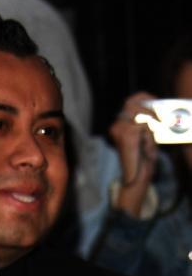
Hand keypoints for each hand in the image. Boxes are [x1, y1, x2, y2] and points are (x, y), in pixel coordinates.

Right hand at [108, 91, 158, 216]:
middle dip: (149, 110)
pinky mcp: (127, 136)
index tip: (156, 102)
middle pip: (134, 103)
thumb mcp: (146, 135)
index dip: (145, 98)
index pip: (131, 100)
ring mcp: (120, 130)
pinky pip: (144, 126)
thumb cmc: (142, 158)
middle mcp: (116, 126)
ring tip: (151, 137)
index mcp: (119, 125)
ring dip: (150, 124)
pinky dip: (150, 134)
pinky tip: (147, 144)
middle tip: (159, 120)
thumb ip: (149, 122)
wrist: (136, 177)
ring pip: (141, 115)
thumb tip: (160, 109)